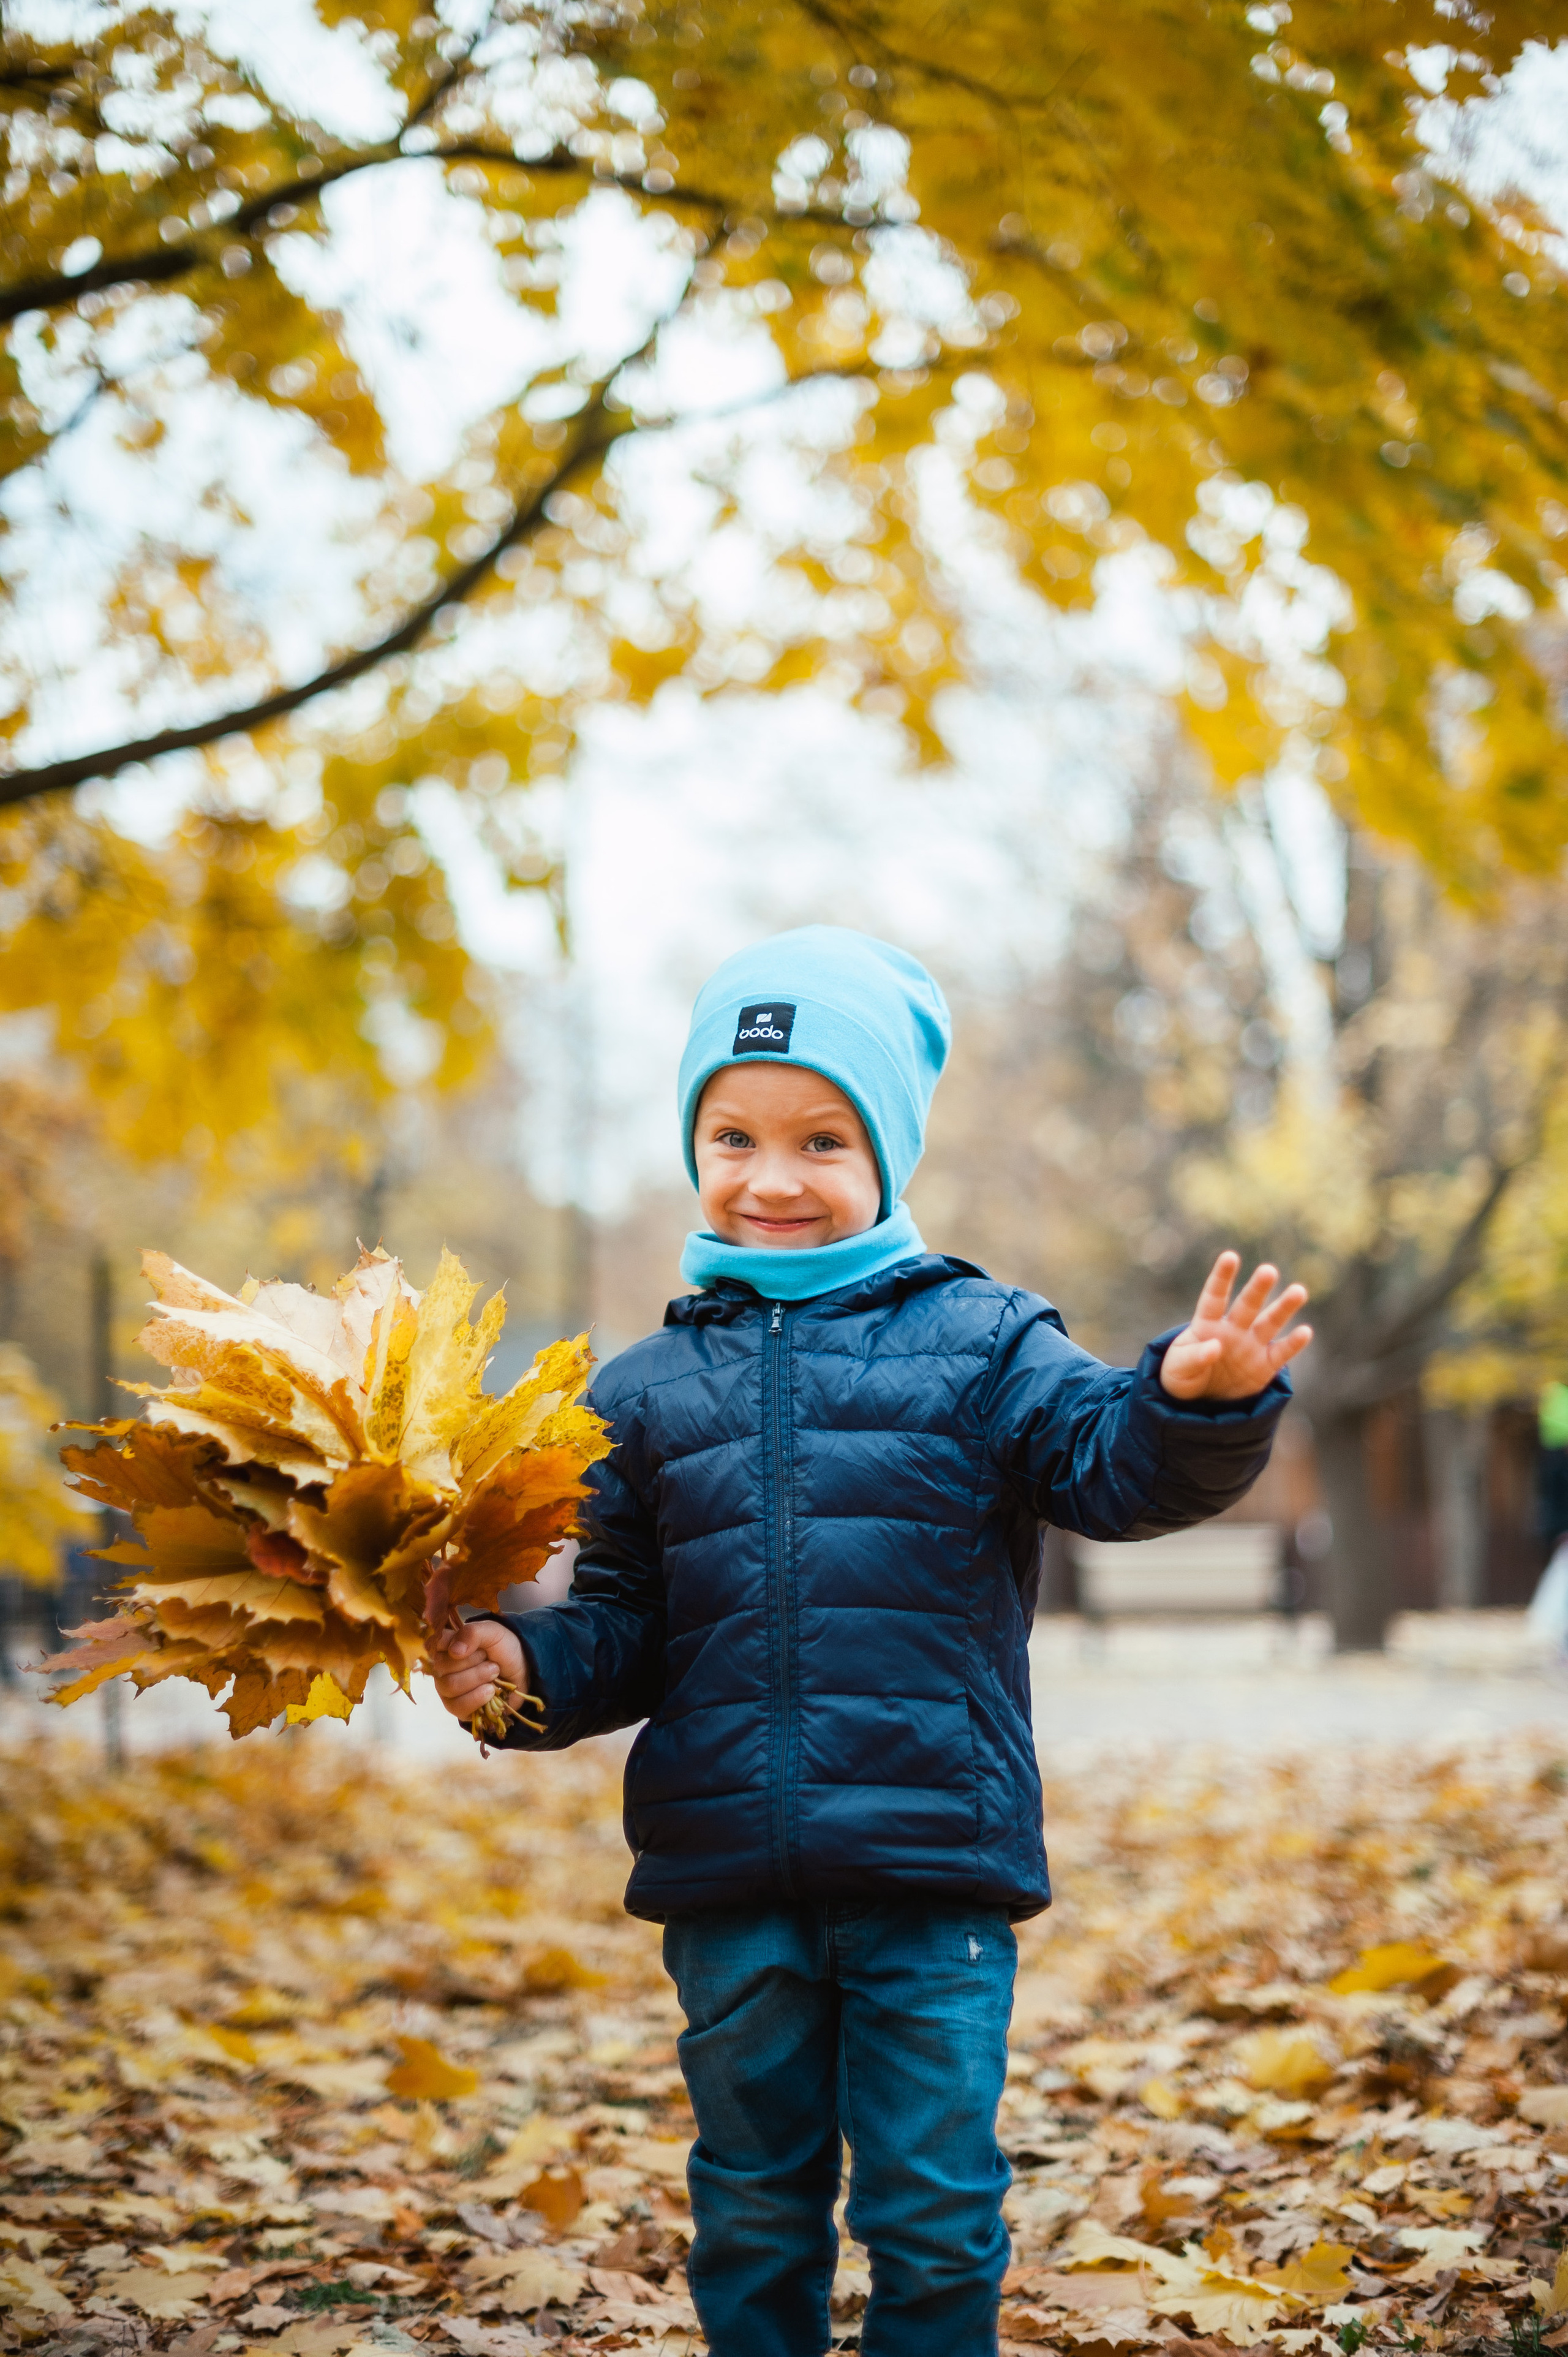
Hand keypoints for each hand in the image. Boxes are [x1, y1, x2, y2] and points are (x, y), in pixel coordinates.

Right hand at [428, 1617, 524, 1722]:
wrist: (522, 1673)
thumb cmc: (504, 1650)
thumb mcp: (493, 1632)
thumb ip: (473, 1634)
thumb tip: (454, 1651)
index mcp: (446, 1645)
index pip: (432, 1644)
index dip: (451, 1645)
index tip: (470, 1646)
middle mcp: (441, 1668)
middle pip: (442, 1667)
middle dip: (472, 1662)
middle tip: (489, 1659)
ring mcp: (446, 1689)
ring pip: (450, 1686)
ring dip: (478, 1678)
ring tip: (494, 1673)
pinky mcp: (456, 1708)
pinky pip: (458, 1706)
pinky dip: (478, 1697)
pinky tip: (490, 1691)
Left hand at [1160, 1250, 1311, 1400]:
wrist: (1199, 1403)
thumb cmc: (1183, 1377)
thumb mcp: (1177, 1369)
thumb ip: (1193, 1357)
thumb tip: (1215, 1346)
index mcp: (1206, 1324)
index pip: (1214, 1297)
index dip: (1222, 1277)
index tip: (1230, 1256)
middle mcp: (1233, 1329)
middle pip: (1247, 1305)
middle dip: (1258, 1288)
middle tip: (1268, 1270)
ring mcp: (1251, 1345)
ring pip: (1270, 1322)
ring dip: (1284, 1308)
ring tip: (1299, 1291)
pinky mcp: (1265, 1366)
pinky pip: (1281, 1352)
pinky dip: (1293, 1343)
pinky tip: (1305, 1332)